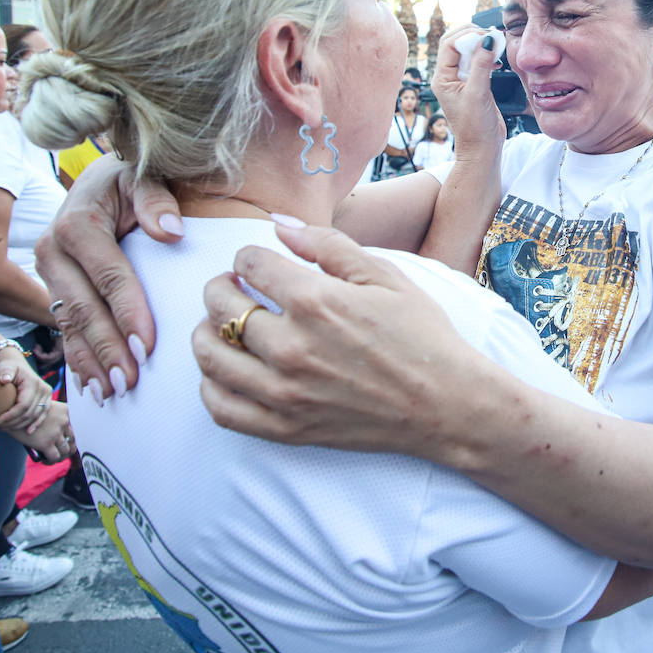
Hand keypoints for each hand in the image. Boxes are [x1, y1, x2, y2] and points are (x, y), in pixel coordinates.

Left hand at [0, 346, 52, 431]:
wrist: (18, 366)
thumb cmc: (9, 368)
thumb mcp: (6, 367)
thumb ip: (5, 372)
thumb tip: (4, 379)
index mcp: (34, 383)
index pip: (23, 405)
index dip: (10, 416)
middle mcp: (44, 389)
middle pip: (29, 413)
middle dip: (12, 422)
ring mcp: (48, 395)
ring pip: (35, 416)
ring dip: (20, 425)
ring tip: (5, 428)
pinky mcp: (48, 400)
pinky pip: (42, 415)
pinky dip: (36, 424)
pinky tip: (28, 432)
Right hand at [11, 401, 74, 462]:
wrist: (11, 412)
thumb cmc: (25, 410)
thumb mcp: (44, 408)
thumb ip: (54, 417)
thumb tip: (56, 431)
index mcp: (65, 410)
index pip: (75, 426)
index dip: (70, 436)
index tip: (64, 441)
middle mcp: (64, 420)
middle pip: (73, 439)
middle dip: (67, 448)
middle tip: (59, 452)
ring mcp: (56, 432)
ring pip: (66, 450)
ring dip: (60, 457)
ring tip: (51, 458)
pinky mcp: (47, 443)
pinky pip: (55, 457)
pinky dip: (51, 461)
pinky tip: (45, 460)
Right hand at [36, 154, 179, 399]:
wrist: (98, 182)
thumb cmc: (130, 181)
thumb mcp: (144, 177)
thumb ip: (156, 199)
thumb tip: (171, 231)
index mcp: (78, 223)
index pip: (109, 277)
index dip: (128, 313)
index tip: (147, 346)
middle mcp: (54, 250)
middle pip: (84, 308)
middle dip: (107, 349)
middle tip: (130, 382)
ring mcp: (49, 273)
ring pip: (70, 324)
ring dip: (90, 362)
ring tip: (112, 394)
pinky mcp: (52, 288)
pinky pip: (63, 328)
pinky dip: (78, 359)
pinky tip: (92, 387)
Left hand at [194, 222, 468, 453]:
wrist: (446, 405)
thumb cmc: (421, 336)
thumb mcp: (384, 276)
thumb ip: (328, 245)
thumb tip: (279, 224)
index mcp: (316, 301)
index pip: (249, 263)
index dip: (248, 256)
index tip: (256, 263)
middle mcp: (292, 347)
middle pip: (221, 306)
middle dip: (220, 286)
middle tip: (233, 287)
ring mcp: (285, 392)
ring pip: (210, 356)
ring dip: (205, 331)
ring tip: (220, 324)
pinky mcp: (285, 429)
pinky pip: (222, 409)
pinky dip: (211, 386)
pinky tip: (225, 370)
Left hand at [430, 24, 505, 156]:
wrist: (482, 149)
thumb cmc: (475, 128)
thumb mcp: (478, 93)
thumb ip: (481, 65)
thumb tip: (487, 40)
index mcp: (442, 78)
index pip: (449, 44)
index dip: (468, 35)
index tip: (487, 36)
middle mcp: (448, 77)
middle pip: (456, 43)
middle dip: (473, 35)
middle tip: (492, 36)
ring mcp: (460, 80)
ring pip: (467, 51)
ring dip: (481, 45)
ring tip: (497, 45)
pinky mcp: (473, 84)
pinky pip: (477, 62)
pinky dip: (486, 56)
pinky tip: (497, 61)